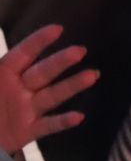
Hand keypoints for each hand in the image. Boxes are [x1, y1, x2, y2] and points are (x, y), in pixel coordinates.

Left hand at [0, 26, 97, 154]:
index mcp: (4, 74)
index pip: (23, 54)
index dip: (38, 41)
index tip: (57, 29)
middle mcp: (19, 88)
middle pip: (43, 72)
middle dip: (60, 61)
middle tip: (79, 51)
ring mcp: (26, 109)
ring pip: (52, 95)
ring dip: (72, 86)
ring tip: (92, 75)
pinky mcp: (28, 130)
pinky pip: (48, 125)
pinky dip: (63, 122)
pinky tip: (78, 117)